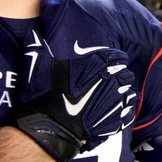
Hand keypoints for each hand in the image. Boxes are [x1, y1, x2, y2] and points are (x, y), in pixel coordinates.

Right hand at [11, 42, 136, 161]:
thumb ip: (37, 47)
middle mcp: (112, 81)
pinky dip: (124, 114)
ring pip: (130, 95)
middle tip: (109, 82)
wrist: (50, 127)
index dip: (113, 61)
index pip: (118, 57)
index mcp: (98, 64)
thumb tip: (31, 34)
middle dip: (120, 77)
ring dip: (124, 95)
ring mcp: (116, 103)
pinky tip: (117, 114)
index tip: (107, 65)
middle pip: (126, 76)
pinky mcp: (115, 122)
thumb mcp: (37, 66)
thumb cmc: (45, 95)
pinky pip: (128, 116)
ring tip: (114, 98)